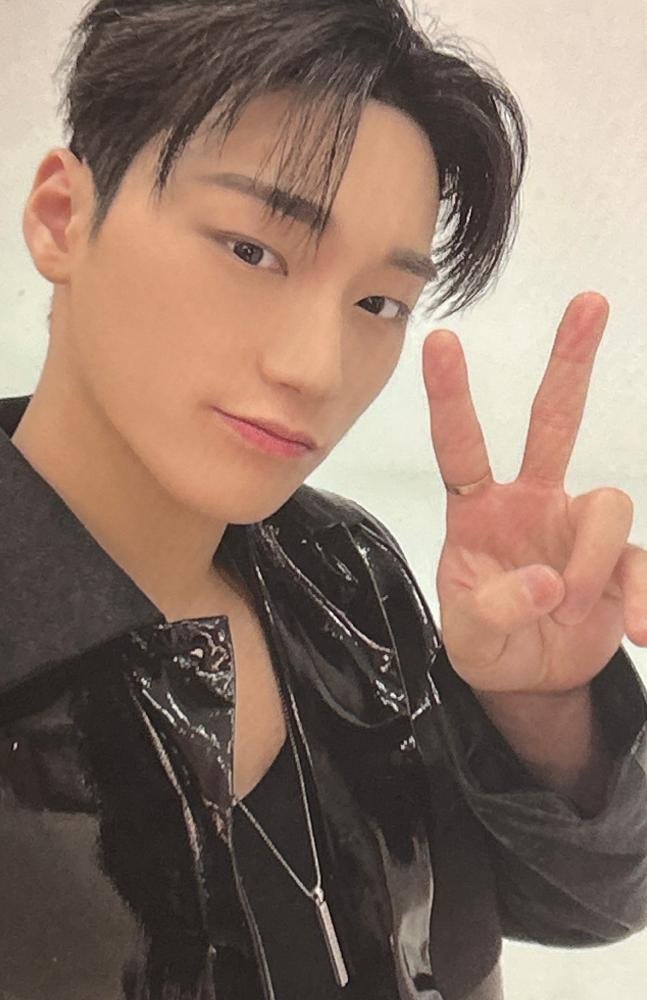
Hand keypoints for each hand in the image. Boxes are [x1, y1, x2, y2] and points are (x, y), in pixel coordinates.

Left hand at [423, 291, 646, 695]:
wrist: (531, 680)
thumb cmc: (487, 643)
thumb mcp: (470, 636)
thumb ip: (495, 609)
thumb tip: (550, 584)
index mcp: (481, 511)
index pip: (461, 448)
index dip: (451, 397)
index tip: (442, 340)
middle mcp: (533, 502)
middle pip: (553, 421)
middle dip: (570, 363)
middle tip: (590, 302)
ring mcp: (580, 527)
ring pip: (609, 505)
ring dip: (594, 564)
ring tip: (575, 612)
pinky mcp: (622, 561)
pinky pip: (645, 563)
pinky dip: (646, 600)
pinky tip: (637, 634)